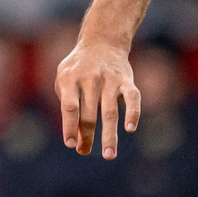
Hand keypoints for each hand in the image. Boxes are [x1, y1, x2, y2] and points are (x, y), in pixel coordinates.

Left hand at [55, 37, 138, 157]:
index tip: (71, 144)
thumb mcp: (65, 79)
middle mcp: (89, 79)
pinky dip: (133, 113)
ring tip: (108, 154)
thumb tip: (75, 139)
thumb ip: (68, 105)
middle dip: (87, 135)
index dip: (69, 126)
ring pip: (110, 111)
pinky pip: (132, 98)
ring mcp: (109, 79)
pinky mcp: (126, 80)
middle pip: (89, 113)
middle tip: (86, 152)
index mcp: (70, 79)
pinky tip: (130, 129)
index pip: (69, 107)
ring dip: (110, 135)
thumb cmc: (78, 68)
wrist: (101, 42)